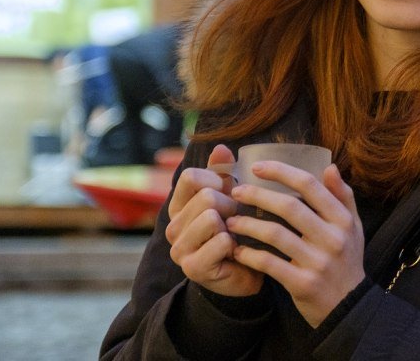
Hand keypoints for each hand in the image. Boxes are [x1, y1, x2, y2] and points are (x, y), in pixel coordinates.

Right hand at [166, 144, 264, 296]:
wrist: (247, 272)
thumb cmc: (238, 231)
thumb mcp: (230, 196)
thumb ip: (222, 173)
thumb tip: (222, 147)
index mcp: (179, 207)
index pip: (191, 176)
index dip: (218, 180)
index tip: (229, 194)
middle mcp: (173, 228)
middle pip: (205, 196)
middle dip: (231, 205)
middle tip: (237, 221)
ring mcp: (180, 250)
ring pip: (211, 217)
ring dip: (233, 224)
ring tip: (235, 235)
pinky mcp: (193, 268)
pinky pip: (221, 242)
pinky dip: (236, 244)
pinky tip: (236, 253)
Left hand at [226, 162, 365, 326]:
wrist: (350, 305)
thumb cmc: (347, 260)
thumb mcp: (353, 226)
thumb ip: (343, 196)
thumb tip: (329, 167)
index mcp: (343, 219)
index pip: (310, 185)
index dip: (281, 172)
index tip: (257, 167)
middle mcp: (332, 238)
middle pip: (289, 207)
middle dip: (257, 195)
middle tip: (235, 192)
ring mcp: (318, 261)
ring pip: (275, 234)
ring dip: (248, 225)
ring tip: (231, 222)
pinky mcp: (303, 283)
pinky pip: (270, 264)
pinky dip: (250, 255)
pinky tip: (238, 250)